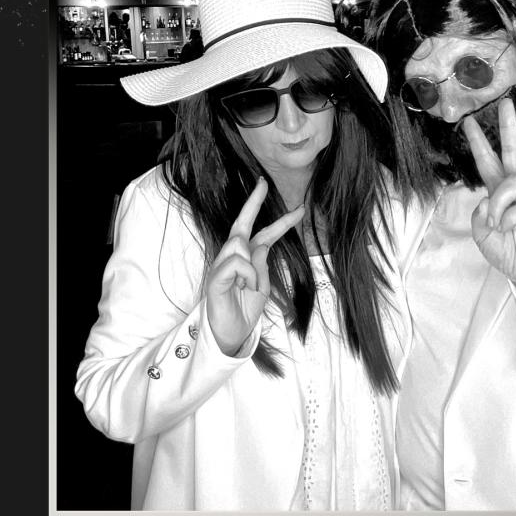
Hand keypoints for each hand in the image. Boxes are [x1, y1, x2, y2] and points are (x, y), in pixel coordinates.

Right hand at [205, 178, 304, 354]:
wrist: (232, 333)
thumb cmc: (245, 310)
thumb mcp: (262, 287)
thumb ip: (262, 265)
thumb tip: (259, 246)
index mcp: (248, 259)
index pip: (265, 234)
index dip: (282, 222)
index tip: (300, 209)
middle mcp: (233, 257)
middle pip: (243, 223)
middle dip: (252, 202)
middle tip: (262, 182)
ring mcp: (222, 265)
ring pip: (240, 245)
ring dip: (252, 267)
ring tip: (247, 286)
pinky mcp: (215, 276)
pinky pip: (236, 263)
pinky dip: (245, 275)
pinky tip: (241, 287)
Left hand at [462, 98, 515, 310]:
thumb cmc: (513, 255)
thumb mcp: (484, 237)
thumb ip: (479, 218)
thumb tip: (486, 202)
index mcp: (503, 196)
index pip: (491, 164)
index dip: (480, 145)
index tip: (469, 125)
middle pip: (515, 155)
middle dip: (508, 129)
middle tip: (504, 105)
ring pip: (515, 183)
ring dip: (500, 201)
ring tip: (499, 223)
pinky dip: (510, 217)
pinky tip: (509, 228)